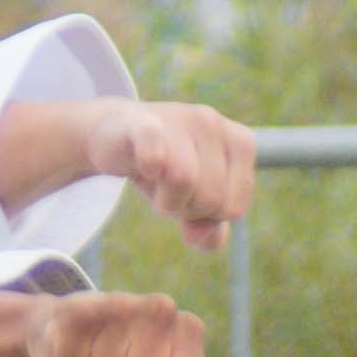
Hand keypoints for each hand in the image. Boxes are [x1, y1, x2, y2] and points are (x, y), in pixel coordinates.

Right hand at [88, 100, 255, 249]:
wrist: (115, 134)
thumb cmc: (164, 169)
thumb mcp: (193, 202)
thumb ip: (208, 231)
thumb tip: (200, 236)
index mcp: (241, 143)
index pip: (234, 209)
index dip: (207, 216)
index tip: (193, 197)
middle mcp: (214, 125)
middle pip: (211, 200)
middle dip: (184, 209)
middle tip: (168, 189)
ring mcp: (180, 120)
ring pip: (184, 180)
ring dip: (164, 201)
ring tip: (154, 182)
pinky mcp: (142, 122)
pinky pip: (154, 147)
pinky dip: (151, 162)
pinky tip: (147, 167)